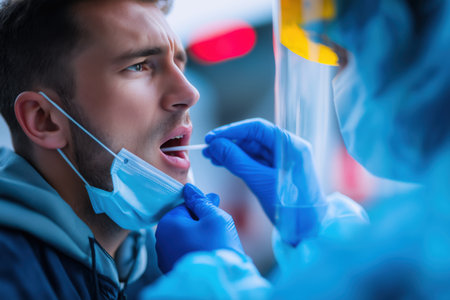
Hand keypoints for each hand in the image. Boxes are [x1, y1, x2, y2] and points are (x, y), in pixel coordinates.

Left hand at [155, 184, 243, 273]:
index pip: (185, 206)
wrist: (218, 282)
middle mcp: (161, 241)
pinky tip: (207, 256)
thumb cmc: (217, 246)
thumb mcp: (214, 217)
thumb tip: (190, 189)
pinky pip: (184, 254)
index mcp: (168, 223)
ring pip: (184, 239)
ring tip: (213, 246)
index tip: (215, 214)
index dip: (203, 209)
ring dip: (198, 239)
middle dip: (200, 225)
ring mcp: (165, 258)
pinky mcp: (172, 271)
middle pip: (184, 223)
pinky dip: (195, 253)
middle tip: (217, 233)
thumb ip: (201, 201)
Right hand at [203, 119, 325, 243]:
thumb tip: (216, 145)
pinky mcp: (277, 172)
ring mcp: (283, 160)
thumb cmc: (291, 207)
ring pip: (252, 150)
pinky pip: (255, 161)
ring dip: (232, 152)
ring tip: (211, 156)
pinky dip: (239, 162)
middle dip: (229, 142)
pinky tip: (223, 163)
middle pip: (254, 138)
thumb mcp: (260, 182)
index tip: (212, 138)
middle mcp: (288, 148)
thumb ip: (237, 161)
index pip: (257, 129)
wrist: (309, 230)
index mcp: (291, 145)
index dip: (232, 131)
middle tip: (208, 149)